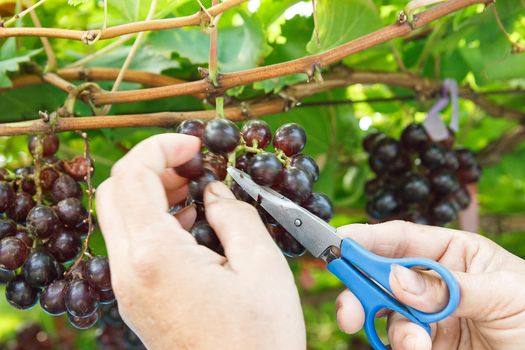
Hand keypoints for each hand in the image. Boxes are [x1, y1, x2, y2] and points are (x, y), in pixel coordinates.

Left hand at [96, 134, 304, 349]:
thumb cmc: (260, 339)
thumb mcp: (261, 267)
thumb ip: (235, 215)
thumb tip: (215, 191)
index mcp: (156, 257)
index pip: (132, 176)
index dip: (161, 147)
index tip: (195, 143)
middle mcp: (130, 272)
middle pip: (114, 193)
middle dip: (152, 167)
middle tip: (194, 165)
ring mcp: (129, 290)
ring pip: (120, 218)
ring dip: (152, 193)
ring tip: (195, 191)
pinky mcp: (138, 301)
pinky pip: (132, 246)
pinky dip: (154, 221)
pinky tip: (190, 224)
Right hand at [335, 221, 524, 348]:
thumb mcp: (504, 293)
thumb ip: (449, 286)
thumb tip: (397, 279)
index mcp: (454, 254)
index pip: (403, 239)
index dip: (368, 238)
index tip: (340, 242)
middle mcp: (435, 281)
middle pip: (384, 276)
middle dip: (362, 290)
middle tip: (349, 310)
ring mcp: (430, 315)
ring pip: (389, 312)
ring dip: (392, 327)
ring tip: (414, 343)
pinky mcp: (430, 345)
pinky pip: (401, 340)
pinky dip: (401, 345)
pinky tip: (417, 349)